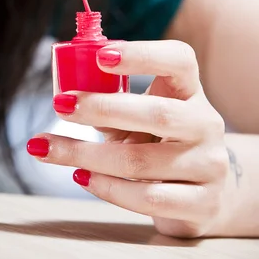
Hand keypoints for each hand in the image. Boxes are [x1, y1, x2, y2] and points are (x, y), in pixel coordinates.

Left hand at [28, 40, 231, 238]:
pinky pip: (148, 197)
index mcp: (190, 90)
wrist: (207, 190)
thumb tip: (63, 99)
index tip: (101, 55)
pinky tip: (82, 177)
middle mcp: (206, 123)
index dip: (142, 54)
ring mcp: (208, 164)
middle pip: (157, 113)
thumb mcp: (142, 115)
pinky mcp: (203, 204)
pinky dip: (108, 187)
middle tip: (61, 106)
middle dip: (102, 109)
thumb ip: (111, 103)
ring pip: (142, 160)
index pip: (179, 59)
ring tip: (49, 148)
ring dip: (88, 154)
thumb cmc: (160, 141)